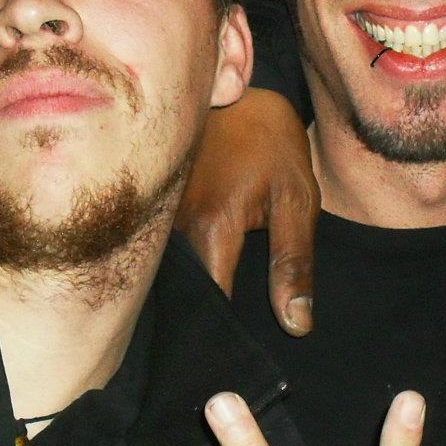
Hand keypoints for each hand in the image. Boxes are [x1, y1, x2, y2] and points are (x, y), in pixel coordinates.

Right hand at [177, 88, 319, 334]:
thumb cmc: (270, 144)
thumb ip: (295, 264)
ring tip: (206, 318)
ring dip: (188, 294)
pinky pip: (159, 253)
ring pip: (168, 275)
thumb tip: (297, 325)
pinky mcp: (148, 208)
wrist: (232, 88)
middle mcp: (171, 225)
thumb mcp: (297, 201)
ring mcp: (154, 215)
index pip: (211, 303)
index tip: (237, 358)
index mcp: (211, 227)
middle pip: (183, 294)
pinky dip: (177, 270)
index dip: (223, 335)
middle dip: (203, 320)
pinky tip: (194, 279)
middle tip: (222, 346)